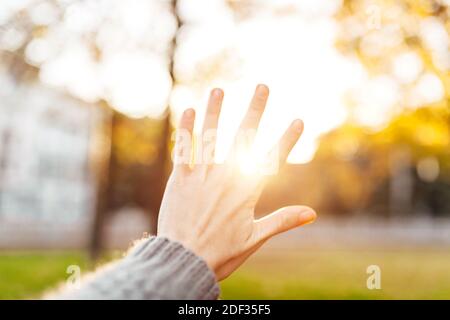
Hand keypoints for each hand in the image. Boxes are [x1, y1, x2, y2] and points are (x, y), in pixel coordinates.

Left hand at [157, 84, 315, 279]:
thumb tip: (312, 213)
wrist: (183, 261)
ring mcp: (201, 176)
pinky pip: (183, 150)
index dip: (287, 139)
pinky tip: (187, 111)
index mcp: (246, 191)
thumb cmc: (221, 253)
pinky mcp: (180, 179)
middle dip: (254, 110)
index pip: (271, 159)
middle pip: (243, 138)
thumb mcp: (255, 239)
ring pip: (210, 137)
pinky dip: (185, 130)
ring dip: (215, 111)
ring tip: (219, 89)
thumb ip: (282, 221)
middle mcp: (225, 178)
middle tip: (262, 86)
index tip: (298, 120)